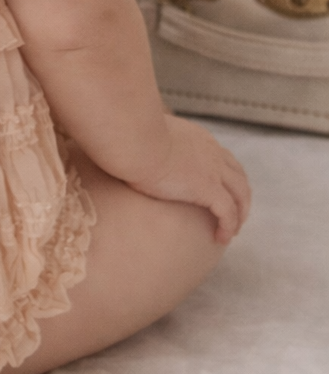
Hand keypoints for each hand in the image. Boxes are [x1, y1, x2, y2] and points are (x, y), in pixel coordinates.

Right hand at [126, 112, 250, 243]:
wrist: (136, 140)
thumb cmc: (132, 137)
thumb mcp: (146, 135)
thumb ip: (151, 140)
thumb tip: (138, 145)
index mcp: (197, 138)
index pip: (220, 157)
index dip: (225, 175)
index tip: (220, 189)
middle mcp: (211, 152)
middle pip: (238, 176)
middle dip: (239, 196)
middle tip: (234, 214)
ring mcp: (213, 170)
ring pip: (240, 195)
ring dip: (239, 214)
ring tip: (231, 231)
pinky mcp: (209, 189)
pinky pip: (228, 212)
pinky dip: (228, 226)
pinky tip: (221, 238)